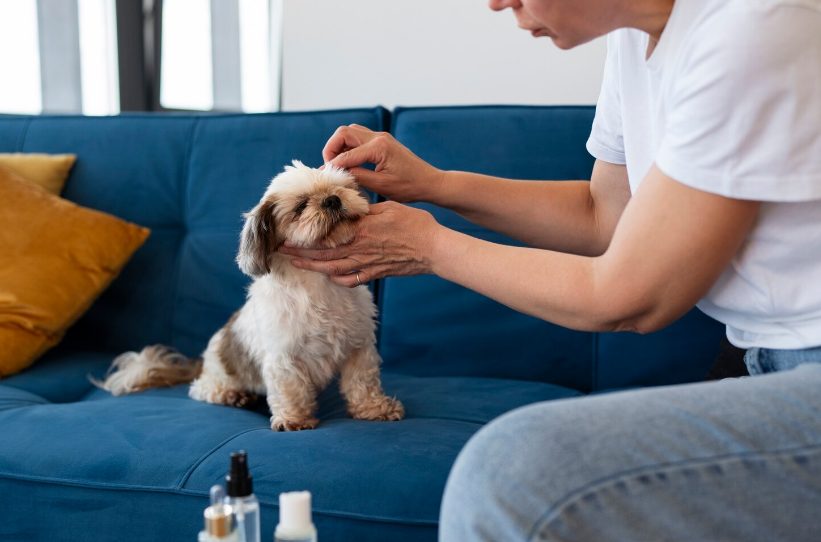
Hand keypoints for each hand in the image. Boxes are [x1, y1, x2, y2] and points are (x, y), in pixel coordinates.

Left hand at [278, 201, 440, 286]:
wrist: (434, 249)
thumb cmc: (415, 224)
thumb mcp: (388, 207)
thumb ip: (365, 209)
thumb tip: (347, 205)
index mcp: (360, 230)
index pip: (325, 235)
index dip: (304, 236)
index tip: (287, 234)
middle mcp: (359, 249)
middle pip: (322, 254)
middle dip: (299, 253)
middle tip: (281, 251)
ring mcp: (366, 264)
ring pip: (332, 268)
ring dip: (312, 266)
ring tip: (296, 264)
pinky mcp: (375, 274)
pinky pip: (351, 280)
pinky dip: (337, 279)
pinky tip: (329, 276)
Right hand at [323, 124, 444, 202]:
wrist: (429, 182)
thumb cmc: (409, 187)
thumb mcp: (381, 186)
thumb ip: (357, 177)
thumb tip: (336, 173)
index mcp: (379, 147)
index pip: (346, 154)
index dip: (333, 166)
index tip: (325, 178)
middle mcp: (379, 137)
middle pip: (343, 133)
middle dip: (331, 149)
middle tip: (330, 167)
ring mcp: (381, 137)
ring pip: (350, 132)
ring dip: (339, 146)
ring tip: (338, 166)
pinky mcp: (382, 141)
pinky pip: (359, 138)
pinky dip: (349, 147)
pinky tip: (349, 163)